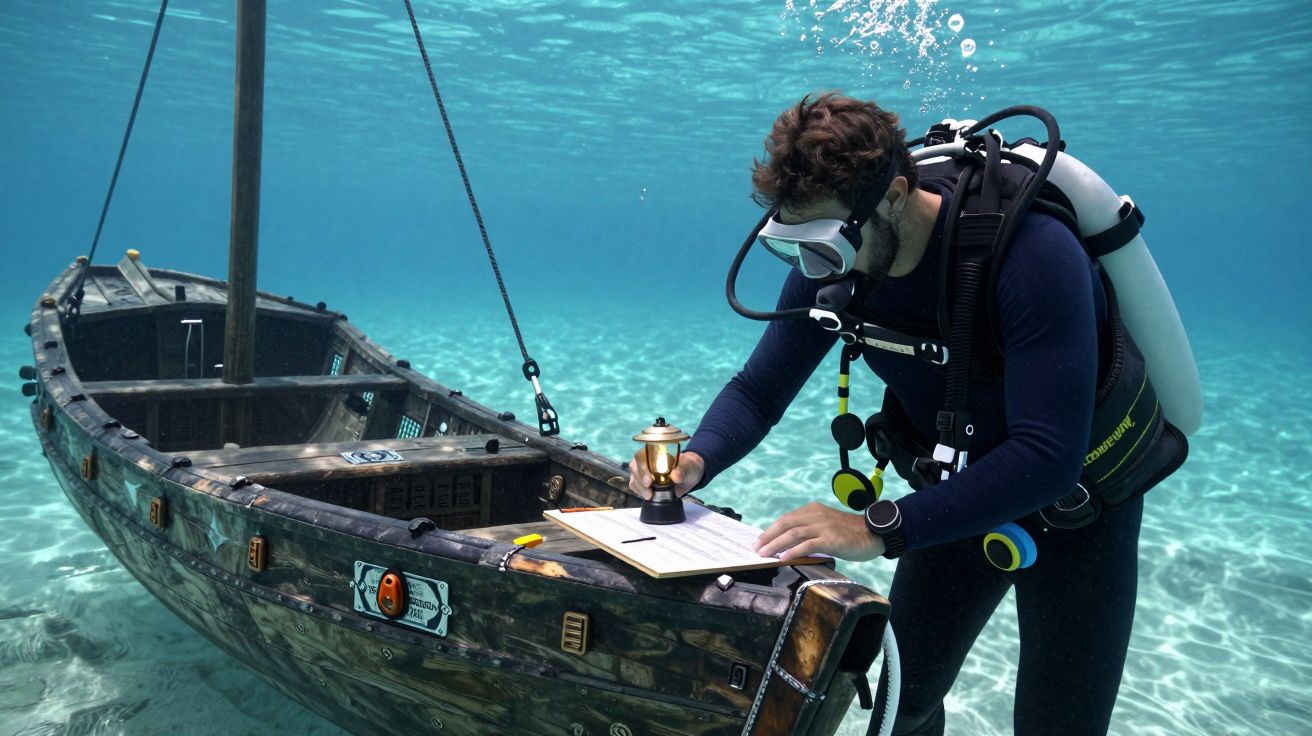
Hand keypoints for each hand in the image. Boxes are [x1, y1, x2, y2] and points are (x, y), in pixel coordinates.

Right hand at [628, 450, 705, 499]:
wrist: (688, 476)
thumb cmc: (687, 466)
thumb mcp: (689, 466)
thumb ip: (683, 469)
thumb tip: (675, 476)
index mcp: (654, 451)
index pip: (641, 456)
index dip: (641, 467)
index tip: (648, 481)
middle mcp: (646, 460)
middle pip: (634, 468)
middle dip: (640, 481)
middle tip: (649, 492)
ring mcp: (643, 472)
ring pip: (634, 479)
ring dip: (640, 489)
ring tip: (650, 496)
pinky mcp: (643, 483)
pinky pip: (636, 488)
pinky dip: (640, 493)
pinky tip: (649, 496)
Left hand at [754, 501, 885, 561]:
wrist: (874, 534)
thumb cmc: (850, 533)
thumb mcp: (826, 526)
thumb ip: (809, 532)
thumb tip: (788, 545)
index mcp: (813, 510)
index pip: (786, 519)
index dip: (771, 530)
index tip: (759, 541)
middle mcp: (816, 515)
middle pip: (785, 524)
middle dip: (768, 536)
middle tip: (756, 548)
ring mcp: (823, 526)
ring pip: (793, 533)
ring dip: (775, 544)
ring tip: (764, 554)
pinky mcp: (831, 539)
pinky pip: (807, 545)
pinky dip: (793, 551)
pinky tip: (784, 558)